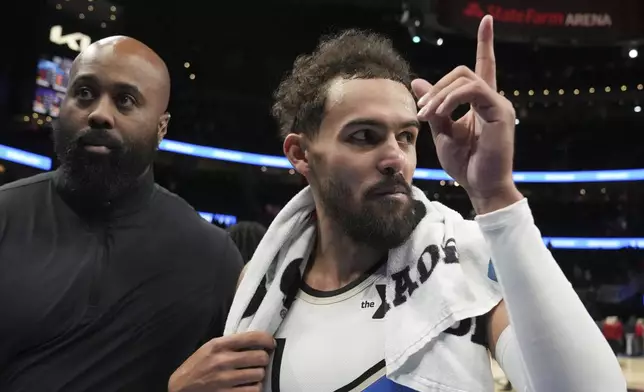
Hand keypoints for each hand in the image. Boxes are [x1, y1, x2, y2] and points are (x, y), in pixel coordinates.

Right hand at [168, 331, 274, 391]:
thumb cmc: (197, 366)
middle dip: (263, 359)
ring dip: (259, 374)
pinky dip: (254, 388)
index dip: (267, 340)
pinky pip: (254, 390)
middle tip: (260, 360)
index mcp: (219, 345)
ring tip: (253, 374)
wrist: (180, 388)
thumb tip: (256, 340)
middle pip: (260, 357)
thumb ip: (230, 343)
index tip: (270, 343)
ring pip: (259, 374)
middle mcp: (223, 361)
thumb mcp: (209, 348)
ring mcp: (225, 380)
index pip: (253, 337)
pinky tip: (249, 385)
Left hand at [412, 15, 521, 212]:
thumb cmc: (464, 163)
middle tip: (421, 109)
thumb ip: (433, 107)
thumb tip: (417, 82)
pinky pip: (472, 91)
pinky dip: (450, 99)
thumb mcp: (442, 132)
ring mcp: (498, 104)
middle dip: (437, 87)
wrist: (480, 186)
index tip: (487, 19)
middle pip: (462, 71)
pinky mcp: (500, 112)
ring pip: (465, 78)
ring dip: (440, 94)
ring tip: (427, 114)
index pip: (483, 66)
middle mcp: (492, 98)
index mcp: (480, 102)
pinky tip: (440, 113)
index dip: (485, 42)